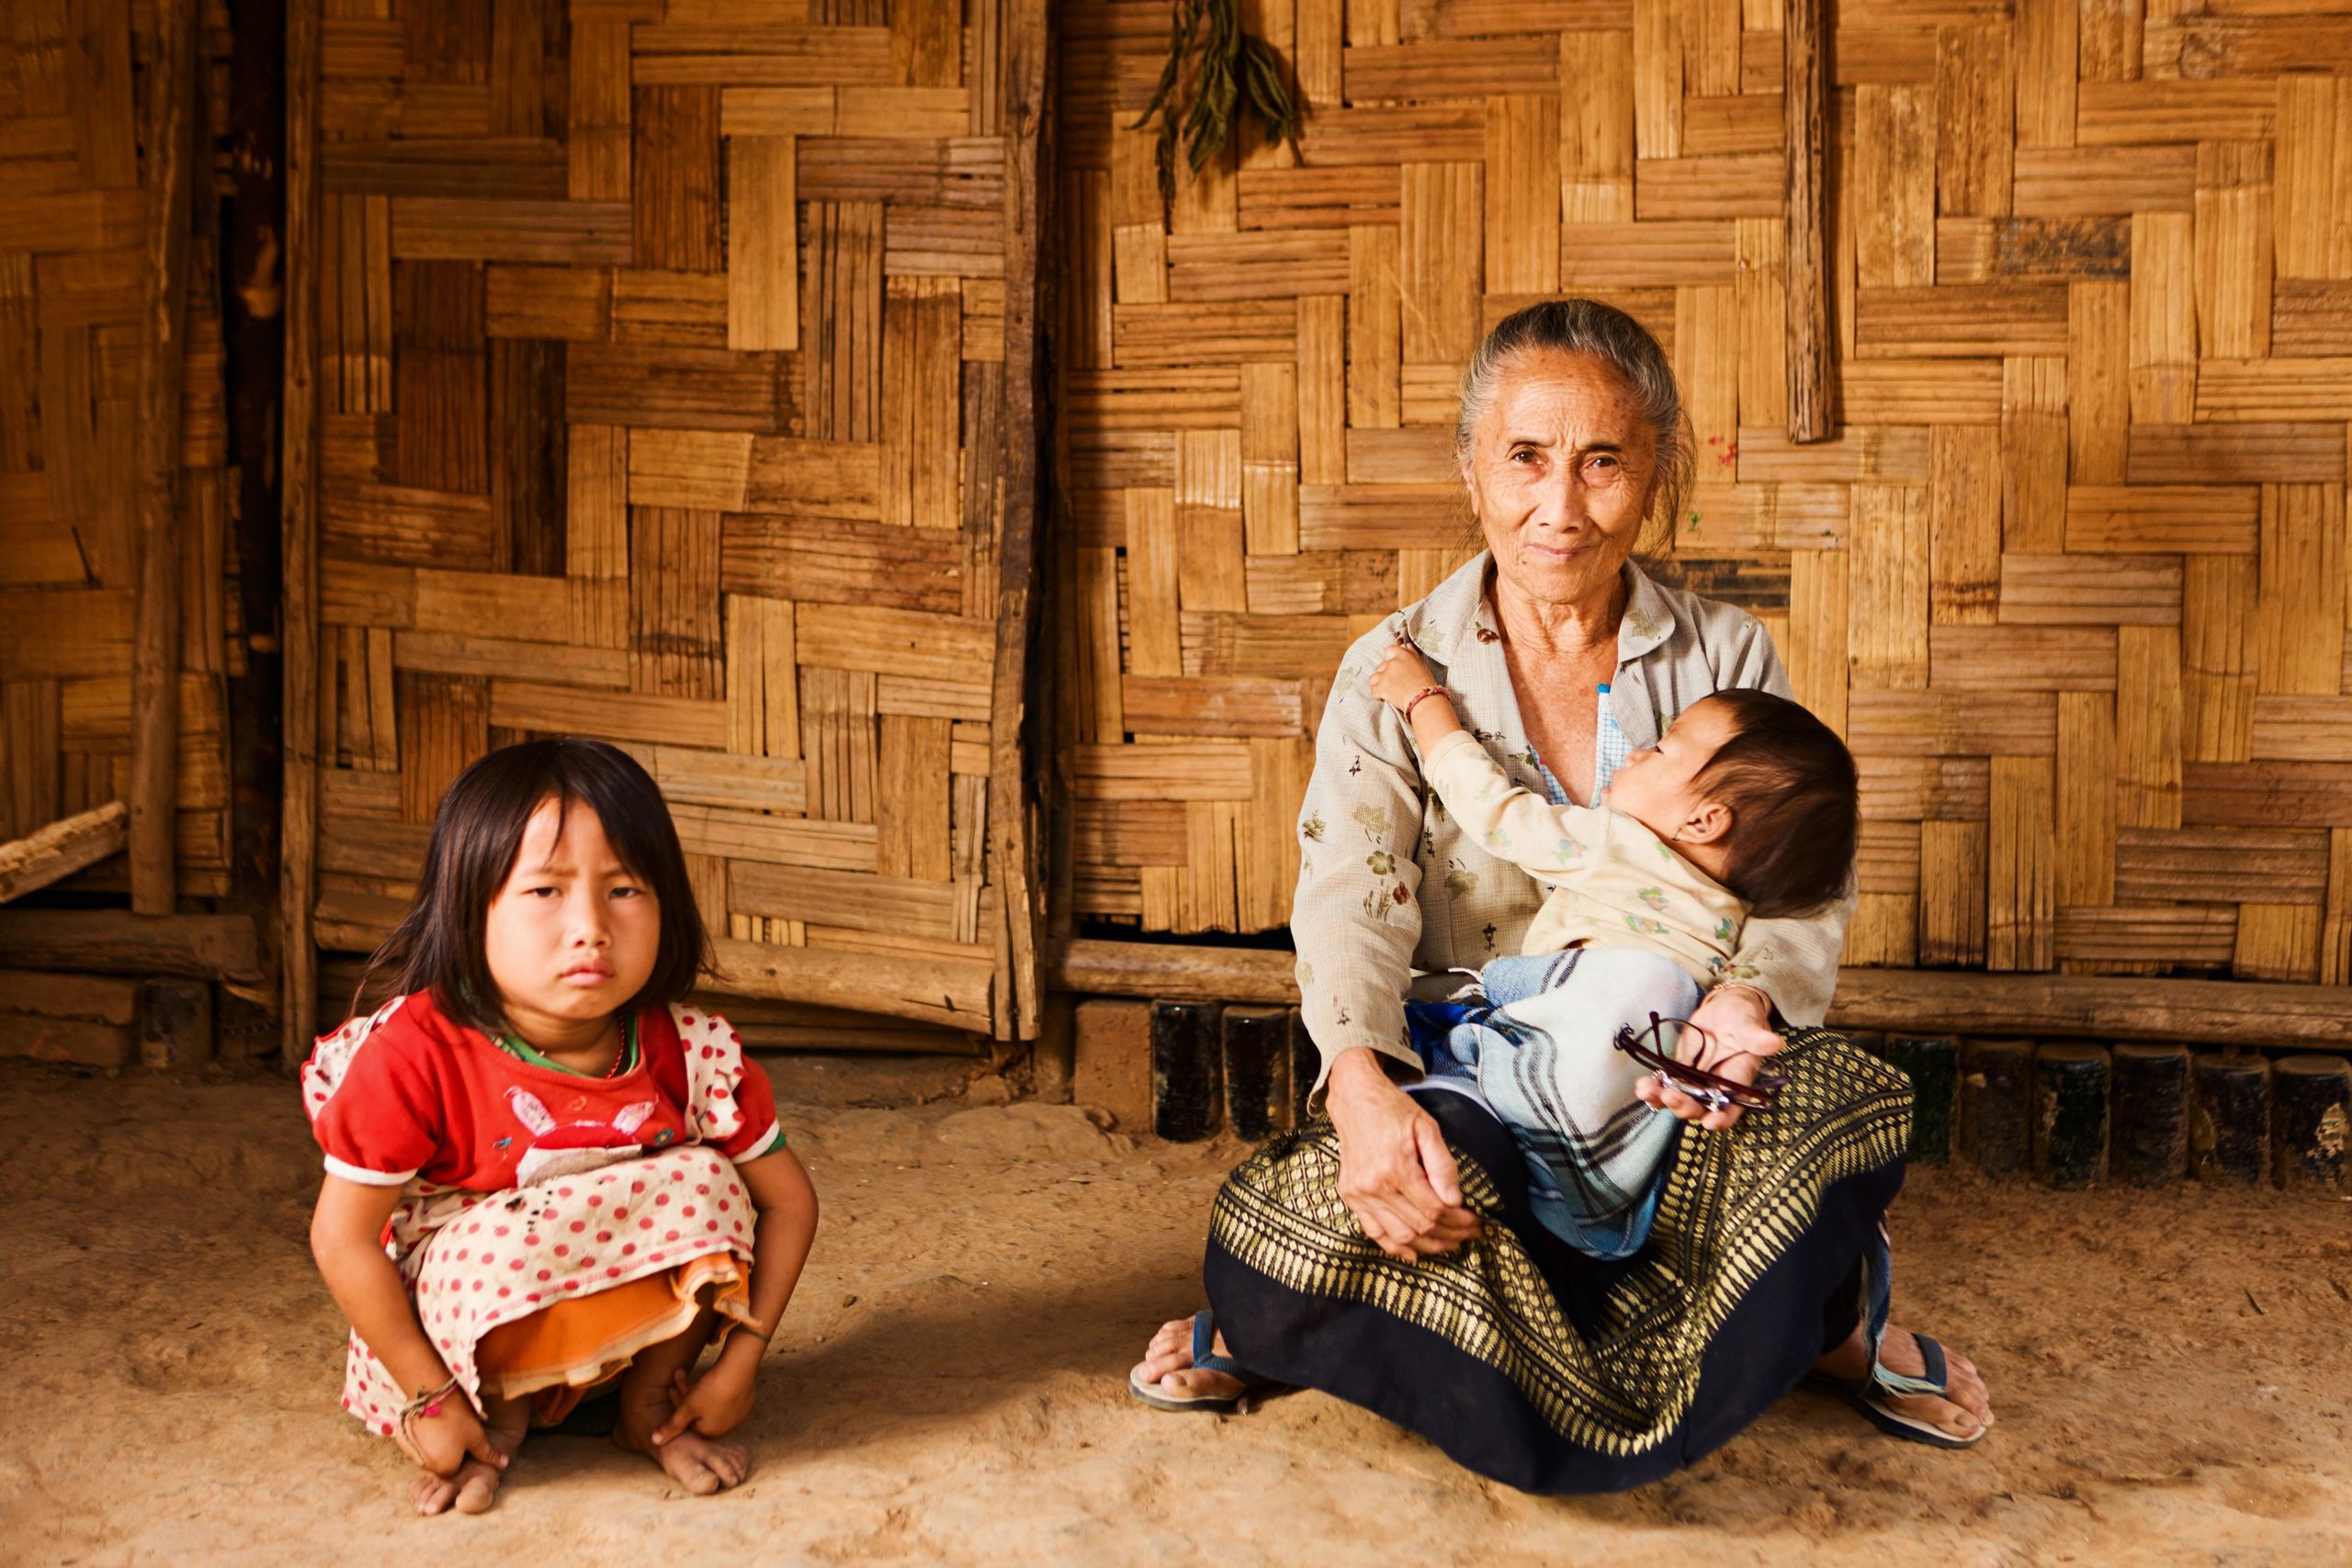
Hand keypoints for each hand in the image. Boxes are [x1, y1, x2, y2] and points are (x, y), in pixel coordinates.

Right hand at [399, 1390, 506, 1478]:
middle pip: (440, 1463)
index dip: (462, 1453)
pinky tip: (428, 1423)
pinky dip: (421, 1438)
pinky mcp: (402, 1443)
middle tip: (453, 1431)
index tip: (464, 1438)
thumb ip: (488, 1454)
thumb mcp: (476, 1436)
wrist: (431, 1395)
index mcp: (445, 1469)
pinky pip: (414, 1446)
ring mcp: (411, 1455)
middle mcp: (426, 1467)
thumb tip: (504, 1463)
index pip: (456, 1468)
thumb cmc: (457, 1417)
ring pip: (427, 1455)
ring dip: (433, 1446)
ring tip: (441, 1425)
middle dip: (447, 1451)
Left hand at [652, 1351, 757, 1444]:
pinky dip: (715, 1389)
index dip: (677, 1405)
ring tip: (688, 1371)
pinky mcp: (746, 1401)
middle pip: (699, 1412)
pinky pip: (726, 1398)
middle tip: (678, 1375)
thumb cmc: (712, 1390)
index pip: (688, 1422)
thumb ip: (671, 1426)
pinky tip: (712, 1376)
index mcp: (710, 1433)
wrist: (740, 1369)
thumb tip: (655, 1441)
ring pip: (712, 1403)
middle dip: (685, 1394)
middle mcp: (726, 1427)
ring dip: (697, 1389)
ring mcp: (738, 1415)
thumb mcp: (687, 1408)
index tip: (670, 1388)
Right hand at [1323, 1048, 1482, 1259]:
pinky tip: (1414, 1252)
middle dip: (1450, 1234)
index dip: (1459, 1221)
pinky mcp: (1350, 1196)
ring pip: (1399, 1236)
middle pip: (1419, 1226)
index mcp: (1395, 1167)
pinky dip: (1394, 1246)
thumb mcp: (1427, 1127)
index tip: (1476, 1222)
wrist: (1355, 1099)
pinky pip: (1373, 1232)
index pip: (1434, 1209)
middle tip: (1470, 1234)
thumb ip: (1442, 1165)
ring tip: (1450, 1243)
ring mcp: (1359, 1194)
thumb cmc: (1394, 1110)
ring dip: (1428, 1245)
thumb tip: (1455, 1200)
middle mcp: (1374, 1185)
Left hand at [1368, 642, 1439, 711]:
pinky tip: (1385, 697)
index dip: (1390, 658)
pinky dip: (1378, 694)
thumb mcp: (1421, 665)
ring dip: (1379, 683)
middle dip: (1385, 673)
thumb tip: (1406, 646)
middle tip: (1395, 682)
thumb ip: (1412, 654)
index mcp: (1403, 656)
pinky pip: (1374, 690)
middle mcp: (1392, 663)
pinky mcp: (1381, 688)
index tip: (1394, 665)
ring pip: (1374, 678)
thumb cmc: (1425, 683)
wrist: (1423, 699)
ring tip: (1388, 689)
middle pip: (1381, 666)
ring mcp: (1385, 676)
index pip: (1389, 650)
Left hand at [1633, 984, 1781, 1131]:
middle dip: (1684, 1106)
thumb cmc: (1743, 1016)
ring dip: (1661, 1099)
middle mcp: (1716, 1088)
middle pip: (1700, 1108)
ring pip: (1678, 1099)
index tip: (1710, 1122)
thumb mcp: (1750, 1024)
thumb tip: (1774, 1042)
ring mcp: (1695, 1082)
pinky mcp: (1679, 1071)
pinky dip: (1653, 1088)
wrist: (1725, 1008)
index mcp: (1738, 1082)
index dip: (1722, 1119)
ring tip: (1646, 1090)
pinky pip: (1665, 1085)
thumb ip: (1757, 1037)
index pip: (1732, 1109)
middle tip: (1670, 1095)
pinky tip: (1642, 1085)